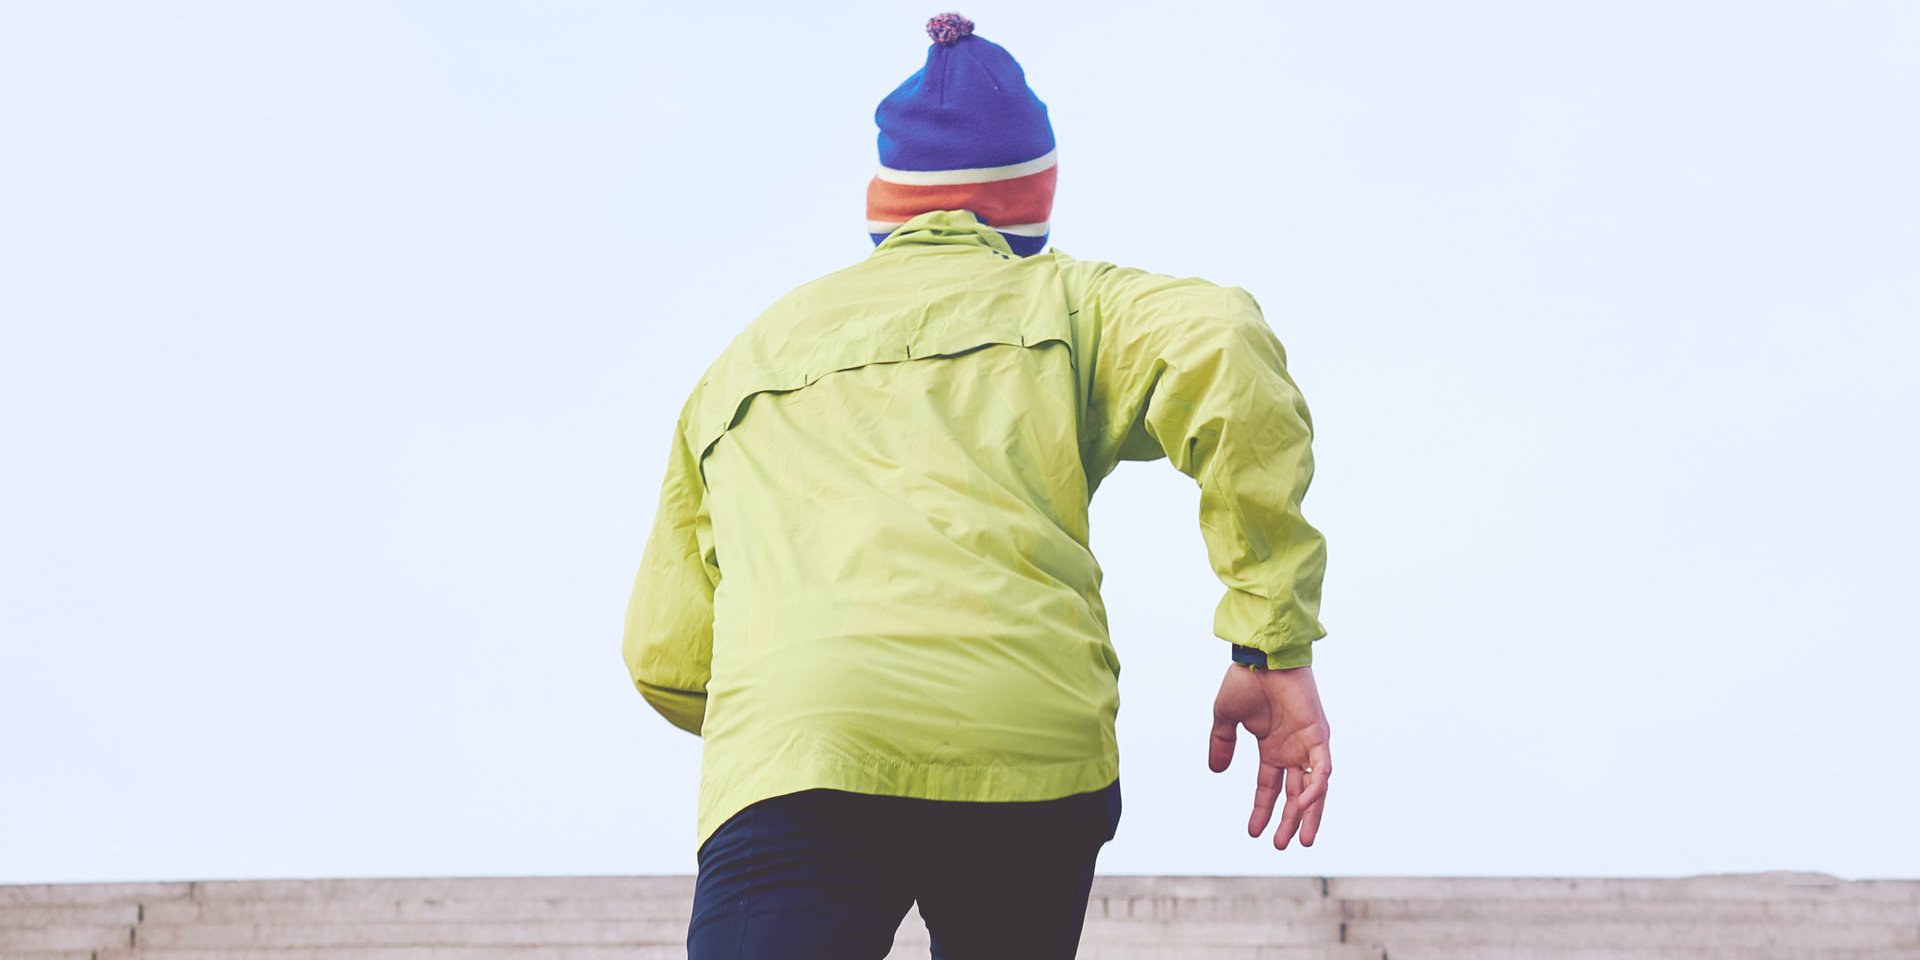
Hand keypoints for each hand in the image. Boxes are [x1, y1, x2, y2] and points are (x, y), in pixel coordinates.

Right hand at [1208, 663, 1330, 848]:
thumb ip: (1222, 744)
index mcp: (1273, 746)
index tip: (1252, 832)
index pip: (1270, 786)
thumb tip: (1216, 770)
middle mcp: (1292, 749)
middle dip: (1288, 821)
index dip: (1262, 809)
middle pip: (1295, 794)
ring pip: (1314, 788)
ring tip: (1302, 841)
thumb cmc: (1245, 680)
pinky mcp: (1319, 735)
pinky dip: (1317, 789)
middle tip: (1280, 845)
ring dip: (1308, 814)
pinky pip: (1322, 770)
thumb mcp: (1226, 719)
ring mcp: (1307, 744)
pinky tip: (1305, 806)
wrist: (1261, 657)